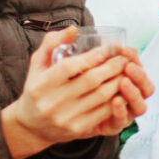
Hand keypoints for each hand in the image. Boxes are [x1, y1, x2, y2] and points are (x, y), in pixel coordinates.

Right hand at [2, 26, 153, 158]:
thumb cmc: (37, 89)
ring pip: (101, 96)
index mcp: (40, 85)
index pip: (69, 67)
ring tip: (126, 70)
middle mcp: (52, 103)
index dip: (91, 57)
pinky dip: (117, 98)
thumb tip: (73, 29)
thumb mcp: (38, 64)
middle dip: (111, 67)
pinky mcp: (79, 129)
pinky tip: (123, 88)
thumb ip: (52, 43)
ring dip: (118, 81)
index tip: (107, 49)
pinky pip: (104, 112)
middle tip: (123, 58)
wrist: (32, 127)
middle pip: (90, 81)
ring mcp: (66, 118)